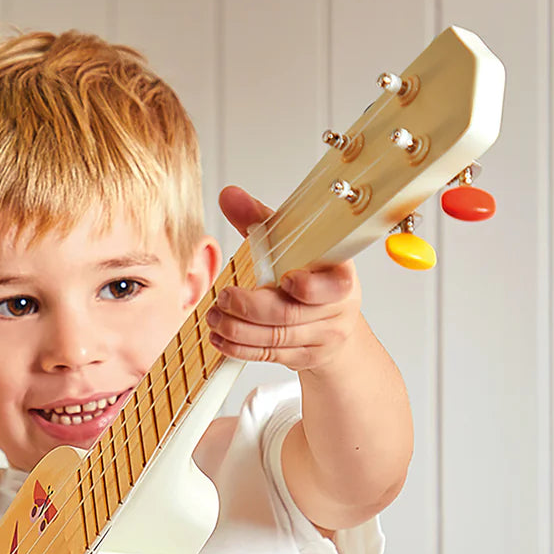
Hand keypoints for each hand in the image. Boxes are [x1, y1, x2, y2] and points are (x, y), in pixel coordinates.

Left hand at [207, 185, 361, 372]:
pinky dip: (239, 348)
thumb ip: (260, 221)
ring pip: (275, 339)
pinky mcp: (305, 357)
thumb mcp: (293, 244)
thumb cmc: (312, 274)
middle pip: (290, 314)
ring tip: (215, 317)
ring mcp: (322, 337)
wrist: (334, 322)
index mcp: (339, 274)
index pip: (333, 285)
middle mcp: (336, 309)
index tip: (286, 278)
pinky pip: (269, 356)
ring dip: (237, 329)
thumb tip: (230, 196)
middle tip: (224, 298)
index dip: (309, 286)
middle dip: (250, 308)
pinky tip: (221, 337)